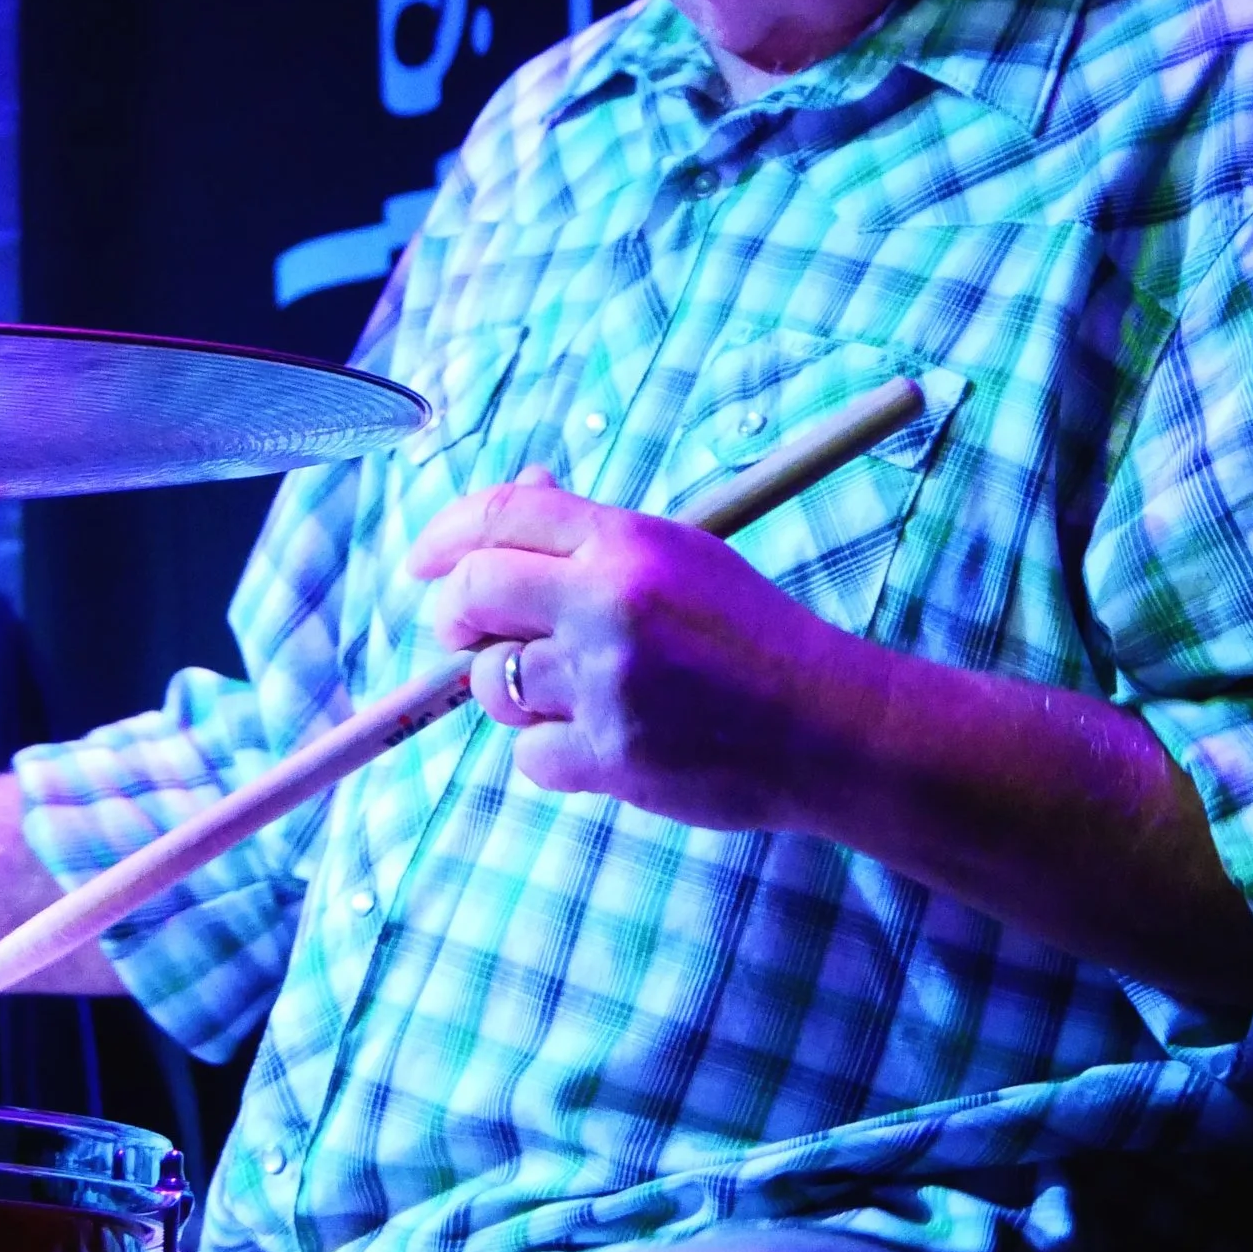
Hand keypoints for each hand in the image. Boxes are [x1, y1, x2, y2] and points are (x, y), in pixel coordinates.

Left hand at [408, 471, 841, 830]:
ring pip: (495, 684)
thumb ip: (593, 534)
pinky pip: (530, 755)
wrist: (829, 725)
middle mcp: (610, 603)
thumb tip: (516, 493)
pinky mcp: (613, 757)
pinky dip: (552, 752)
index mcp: (629, 542)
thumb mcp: (683, 555)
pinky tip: (605, 739)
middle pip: (472, 594)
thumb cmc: (751, 636)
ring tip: (576, 691)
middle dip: (450, 617)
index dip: (445, 536)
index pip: (501, 515)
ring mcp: (609, 684)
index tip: (424, 563)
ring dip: (514, 691)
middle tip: (461, 634)